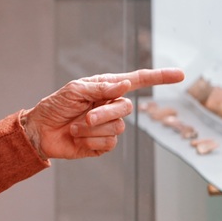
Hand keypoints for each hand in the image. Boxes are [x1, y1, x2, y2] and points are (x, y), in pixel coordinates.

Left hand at [21, 68, 184, 159]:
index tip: (181, 75)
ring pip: (118, 128)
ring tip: (76, 127)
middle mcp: (111, 106)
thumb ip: (100, 88)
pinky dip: (90, 140)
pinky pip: (108, 144)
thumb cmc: (56, 106)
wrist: (40, 131)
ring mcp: (108, 126)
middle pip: (127, 108)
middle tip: (85, 116)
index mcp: (107, 88)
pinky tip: (79, 138)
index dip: (160, 77)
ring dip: (93, 128)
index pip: (138, 81)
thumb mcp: (75, 90)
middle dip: (105, 113)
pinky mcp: (103, 144)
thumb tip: (125, 84)